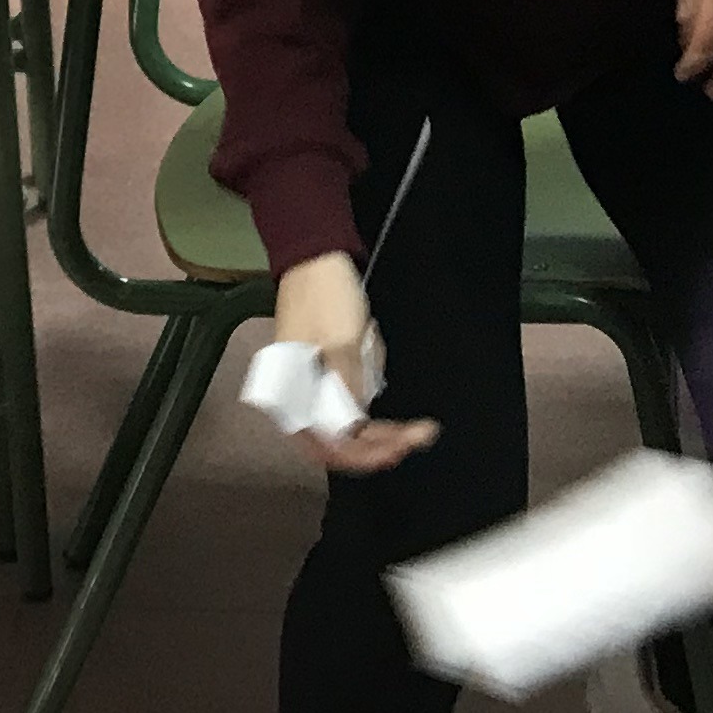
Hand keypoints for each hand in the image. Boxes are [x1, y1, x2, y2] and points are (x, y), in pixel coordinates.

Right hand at [268, 253, 436, 475]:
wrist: (317, 256)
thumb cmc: (323, 296)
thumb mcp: (340, 341)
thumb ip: (347, 387)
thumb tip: (355, 427)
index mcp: (292, 394)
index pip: (326, 446)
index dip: (361, 457)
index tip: (398, 450)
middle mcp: (301, 398)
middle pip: (342, 440)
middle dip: (382, 440)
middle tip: (420, 434)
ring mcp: (317, 386)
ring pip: (354, 421)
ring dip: (381, 408)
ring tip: (383, 362)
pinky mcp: (332, 373)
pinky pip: (357, 392)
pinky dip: (373, 380)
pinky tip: (373, 346)